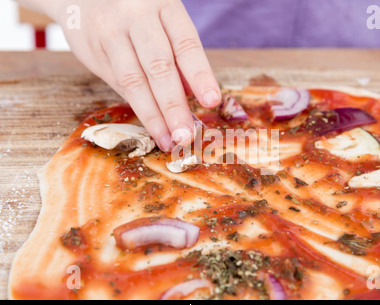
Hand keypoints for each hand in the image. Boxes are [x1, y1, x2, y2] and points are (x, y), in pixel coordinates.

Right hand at [45, 0, 220, 150]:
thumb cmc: (136, 13)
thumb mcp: (162, 21)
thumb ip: (176, 55)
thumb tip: (192, 96)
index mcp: (164, 5)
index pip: (186, 45)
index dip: (200, 75)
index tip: (212, 102)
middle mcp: (136, 16)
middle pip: (159, 67)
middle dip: (174, 106)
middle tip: (186, 136)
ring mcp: (110, 32)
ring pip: (133, 81)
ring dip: (153, 116)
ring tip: (168, 140)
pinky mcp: (91, 48)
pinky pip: (115, 83)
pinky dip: (136, 106)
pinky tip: (150, 124)